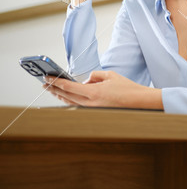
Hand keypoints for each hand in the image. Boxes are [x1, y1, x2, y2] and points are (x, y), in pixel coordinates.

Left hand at [42, 71, 163, 109]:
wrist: (139, 102)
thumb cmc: (127, 88)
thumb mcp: (110, 75)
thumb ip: (94, 76)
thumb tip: (86, 81)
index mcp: (94, 93)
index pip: (69, 87)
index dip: (56, 82)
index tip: (47, 78)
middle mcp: (91, 103)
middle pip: (67, 97)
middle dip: (54, 90)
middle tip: (45, 84)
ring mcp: (93, 110)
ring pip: (71, 103)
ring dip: (61, 96)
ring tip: (52, 91)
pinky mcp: (97, 112)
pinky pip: (79, 106)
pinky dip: (70, 100)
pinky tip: (67, 98)